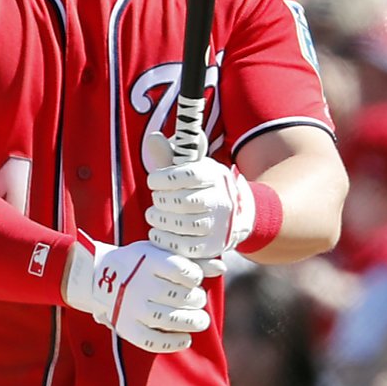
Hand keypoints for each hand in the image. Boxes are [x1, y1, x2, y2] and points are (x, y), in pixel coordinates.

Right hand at [63, 237, 210, 353]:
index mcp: (149, 261)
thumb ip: (192, 260)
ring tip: (200, 321)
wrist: (98, 276)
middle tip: (198, 301)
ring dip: (191, 322)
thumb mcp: (161, 253)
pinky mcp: (126, 327)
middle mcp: (139, 283)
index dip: (195, 277)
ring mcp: (131, 307)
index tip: (194, 279)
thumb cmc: (140, 263)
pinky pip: (151, 340)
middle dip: (196, 300)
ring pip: (169, 319)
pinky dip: (172, 343)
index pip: (183, 270)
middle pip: (180, 296)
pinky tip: (185, 340)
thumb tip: (222, 267)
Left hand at [143, 132, 252, 263]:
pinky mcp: (212, 246)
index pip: (189, 175)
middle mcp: (221, 200)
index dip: (164, 178)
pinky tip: (156, 232)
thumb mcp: (191, 166)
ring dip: (161, 220)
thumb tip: (153, 138)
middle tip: (156, 200)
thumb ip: (170, 154)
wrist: (234, 215)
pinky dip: (165, 240)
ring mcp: (219, 226)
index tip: (152, 181)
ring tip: (153, 215)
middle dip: (161, 200)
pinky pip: (185, 247)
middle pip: (183, 201)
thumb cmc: (202, 186)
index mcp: (215, 176)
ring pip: (183, 225)